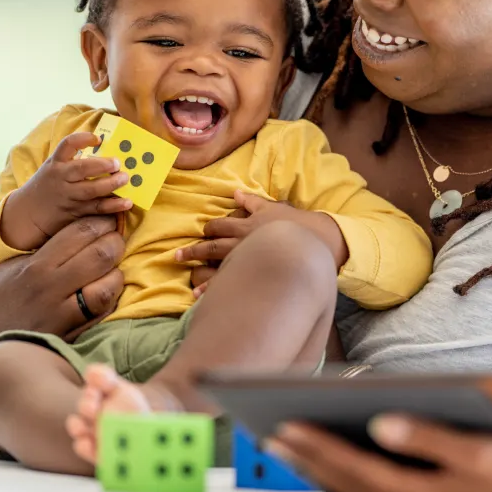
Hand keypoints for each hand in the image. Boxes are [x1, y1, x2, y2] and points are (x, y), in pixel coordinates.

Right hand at [0, 132, 134, 250]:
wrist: (28, 214)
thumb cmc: (48, 186)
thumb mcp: (53, 168)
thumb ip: (72, 161)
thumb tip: (105, 152)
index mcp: (56, 163)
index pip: (67, 145)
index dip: (83, 139)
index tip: (97, 138)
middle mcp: (61, 178)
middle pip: (82, 169)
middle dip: (102, 165)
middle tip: (118, 163)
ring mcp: (68, 196)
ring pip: (91, 190)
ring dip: (111, 184)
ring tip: (125, 179)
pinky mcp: (75, 213)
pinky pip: (96, 208)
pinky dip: (113, 206)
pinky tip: (126, 202)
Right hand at [0, 215, 125, 371]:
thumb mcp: (7, 269)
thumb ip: (40, 254)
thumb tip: (74, 236)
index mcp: (34, 267)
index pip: (80, 233)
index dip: (100, 222)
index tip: (106, 219)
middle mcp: (51, 290)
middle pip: (100, 255)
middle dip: (115, 241)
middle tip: (116, 237)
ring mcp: (62, 316)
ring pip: (108, 288)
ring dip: (116, 273)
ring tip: (113, 267)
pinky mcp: (69, 337)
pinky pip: (101, 315)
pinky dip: (110, 299)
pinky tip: (107, 290)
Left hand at [177, 191, 346, 293]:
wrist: (314, 242)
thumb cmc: (296, 224)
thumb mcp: (274, 207)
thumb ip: (252, 202)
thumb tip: (236, 194)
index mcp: (246, 224)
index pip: (221, 226)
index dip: (210, 229)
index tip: (202, 233)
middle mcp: (241, 241)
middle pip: (212, 246)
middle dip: (194, 250)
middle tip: (177, 255)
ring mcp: (245, 260)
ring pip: (216, 265)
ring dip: (198, 270)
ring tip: (188, 278)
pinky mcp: (251, 275)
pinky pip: (227, 282)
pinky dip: (211, 289)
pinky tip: (199, 297)